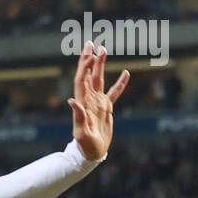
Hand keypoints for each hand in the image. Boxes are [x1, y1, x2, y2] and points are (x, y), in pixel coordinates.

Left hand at [68, 42, 129, 162]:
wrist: (91, 154)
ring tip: (103, 50)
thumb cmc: (85, 146)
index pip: (82, 81)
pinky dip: (120, 83)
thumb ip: (78, 117)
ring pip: (99, 80)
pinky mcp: (106, 108)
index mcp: (83, 104)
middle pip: (89, 75)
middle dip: (89, 59)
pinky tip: (126, 73)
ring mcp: (97, 103)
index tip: (89, 53)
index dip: (84, 67)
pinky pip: (114, 92)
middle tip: (91, 43)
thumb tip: (71, 100)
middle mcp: (89, 100)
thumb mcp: (81, 133)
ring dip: (100, 65)